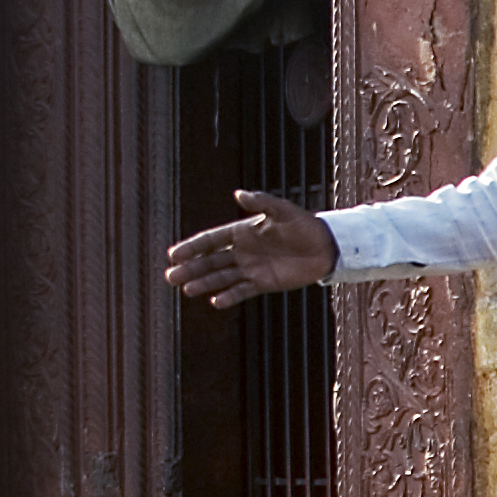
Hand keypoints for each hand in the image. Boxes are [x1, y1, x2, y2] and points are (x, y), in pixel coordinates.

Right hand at [165, 189, 337, 304]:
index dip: (192, 247)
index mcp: (242, 232)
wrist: (325, 246)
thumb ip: (261, 203)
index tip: (174, 254)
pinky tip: (215, 301)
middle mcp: (242, 251)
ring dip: (205, 283)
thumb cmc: (303, 224)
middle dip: (191, 268)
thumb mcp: (282, 210)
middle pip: (211, 261)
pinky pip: (242, 290)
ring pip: (222, 277)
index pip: (211, 240)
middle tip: (171, 277)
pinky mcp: (263, 283)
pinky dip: (229, 296)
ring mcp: (251, 268)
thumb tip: (238, 194)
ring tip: (187, 290)